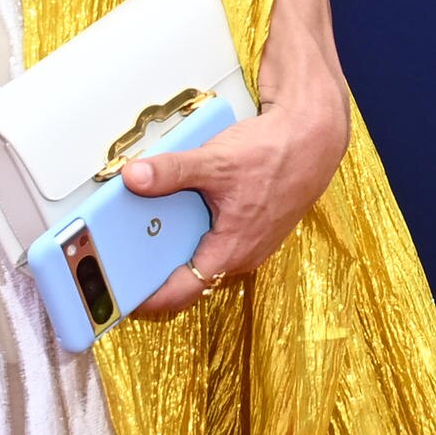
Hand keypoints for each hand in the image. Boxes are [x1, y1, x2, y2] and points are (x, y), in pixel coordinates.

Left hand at [114, 92, 347, 317]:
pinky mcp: (250, 226)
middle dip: (154, 261)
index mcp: (231, 250)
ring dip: (175, 240)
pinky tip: (185, 199)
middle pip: (187, 272)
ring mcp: (248, 242)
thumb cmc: (278, 155)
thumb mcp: (217, 161)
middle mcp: (241, 254)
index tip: (121, 294)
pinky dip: (194, 224)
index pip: (182, 291)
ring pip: (201, 251)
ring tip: (149, 219)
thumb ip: (171, 171)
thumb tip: (134, 178)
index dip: (148, 296)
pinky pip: (214, 235)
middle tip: (123, 249)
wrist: (314, 138)